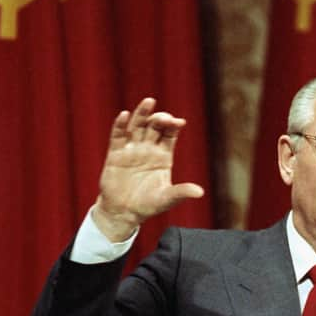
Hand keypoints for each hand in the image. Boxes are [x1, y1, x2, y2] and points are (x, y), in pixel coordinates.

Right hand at [93, 98, 203, 241]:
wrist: (123, 213)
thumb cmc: (147, 205)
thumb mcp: (166, 199)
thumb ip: (181, 193)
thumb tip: (200, 192)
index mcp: (163, 155)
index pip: (170, 134)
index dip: (174, 125)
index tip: (179, 122)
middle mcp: (148, 149)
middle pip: (154, 126)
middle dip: (160, 119)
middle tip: (164, 118)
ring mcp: (131, 150)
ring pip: (137, 126)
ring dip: (142, 114)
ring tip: (149, 102)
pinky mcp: (115, 154)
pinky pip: (118, 136)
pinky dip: (120, 125)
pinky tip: (124, 115)